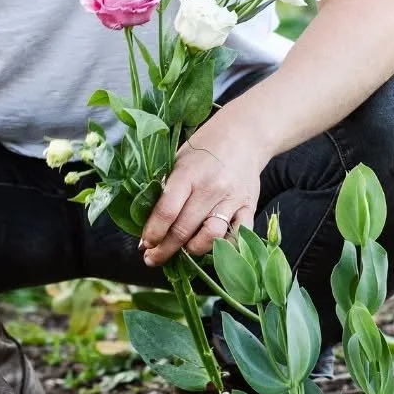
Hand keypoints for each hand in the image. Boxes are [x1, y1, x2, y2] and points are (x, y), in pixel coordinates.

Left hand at [139, 112, 266, 267]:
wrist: (245, 135)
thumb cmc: (205, 148)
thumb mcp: (179, 160)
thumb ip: (166, 189)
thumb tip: (148, 223)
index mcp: (188, 173)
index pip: (166, 212)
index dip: (152, 233)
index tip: (144, 244)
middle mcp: (211, 188)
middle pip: (183, 230)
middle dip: (164, 250)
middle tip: (152, 258)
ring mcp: (232, 199)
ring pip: (210, 238)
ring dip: (192, 251)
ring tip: (182, 251)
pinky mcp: (249, 207)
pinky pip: (236, 238)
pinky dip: (223, 248)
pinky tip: (210, 247)